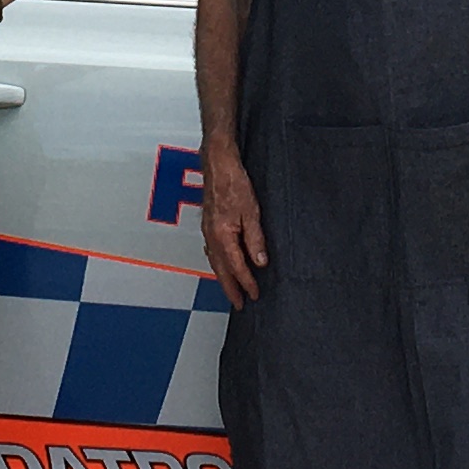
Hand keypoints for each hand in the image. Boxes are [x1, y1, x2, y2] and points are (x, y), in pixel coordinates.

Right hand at [201, 146, 268, 308]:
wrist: (218, 165)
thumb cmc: (234, 184)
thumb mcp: (251, 212)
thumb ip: (255, 239)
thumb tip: (260, 261)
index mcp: (222, 235)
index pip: (237, 266)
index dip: (246, 283)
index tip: (254, 295)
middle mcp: (212, 236)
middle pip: (221, 270)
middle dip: (231, 288)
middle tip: (239, 304)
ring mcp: (208, 231)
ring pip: (215, 262)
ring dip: (224, 278)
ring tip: (232, 290)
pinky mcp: (208, 225)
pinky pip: (212, 251)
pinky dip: (218, 264)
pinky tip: (222, 264)